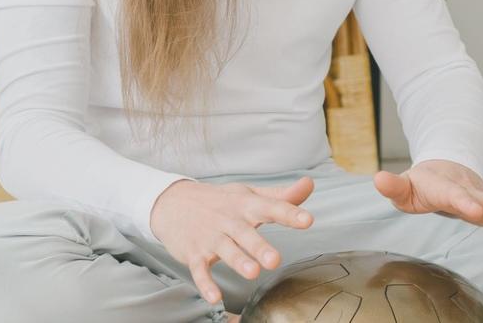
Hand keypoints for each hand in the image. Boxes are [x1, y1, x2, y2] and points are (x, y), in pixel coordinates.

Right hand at [148, 175, 315, 306]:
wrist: (172, 202)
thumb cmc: (220, 201)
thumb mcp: (250, 194)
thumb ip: (281, 196)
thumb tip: (309, 185)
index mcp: (246, 205)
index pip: (271, 207)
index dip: (289, 213)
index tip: (307, 220)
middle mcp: (228, 220)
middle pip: (245, 233)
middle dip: (259, 247)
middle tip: (275, 261)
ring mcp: (210, 237)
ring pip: (225, 250)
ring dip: (238, 262)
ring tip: (253, 273)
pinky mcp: (194, 253)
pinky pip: (199, 269)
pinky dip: (205, 283)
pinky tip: (215, 297)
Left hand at [373, 160, 482, 249]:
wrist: (445, 166)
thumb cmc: (422, 182)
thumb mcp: (404, 186)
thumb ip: (394, 186)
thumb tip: (377, 179)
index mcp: (445, 186)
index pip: (454, 194)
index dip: (464, 201)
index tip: (473, 211)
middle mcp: (468, 190)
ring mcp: (482, 197)